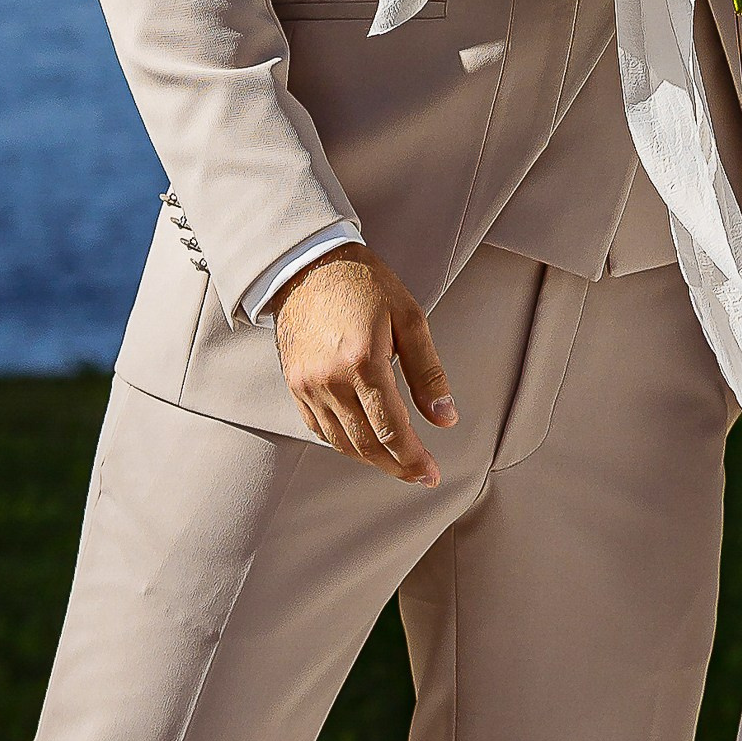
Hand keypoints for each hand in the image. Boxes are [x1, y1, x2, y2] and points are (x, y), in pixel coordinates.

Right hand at [273, 251, 456, 483]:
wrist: (308, 265)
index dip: (414, 459)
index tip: (432, 474)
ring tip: (398, 462)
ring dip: (372, 459)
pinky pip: (320, 429)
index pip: (391, 430)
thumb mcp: (410, 318)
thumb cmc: (364, 284)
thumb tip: (446, 418)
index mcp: (363, 362)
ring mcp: (307, 386)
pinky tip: (365, 442)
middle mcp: (330, 380)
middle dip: (397, 467)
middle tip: (420, 476)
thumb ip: (429, 373)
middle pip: (366, 444)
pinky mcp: (295, 386)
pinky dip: (344, 444)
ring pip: (342, 443)